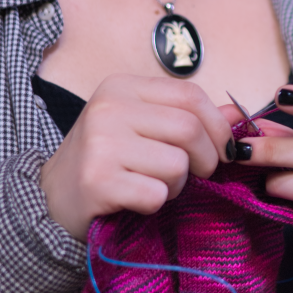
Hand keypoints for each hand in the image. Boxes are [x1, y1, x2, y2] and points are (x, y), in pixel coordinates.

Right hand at [40, 75, 233, 241]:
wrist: (51, 199)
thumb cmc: (105, 161)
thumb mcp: (142, 128)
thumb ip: (189, 118)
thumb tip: (240, 114)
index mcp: (122, 87)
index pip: (190, 95)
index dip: (217, 125)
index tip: (223, 149)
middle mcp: (109, 107)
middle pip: (189, 129)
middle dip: (205, 160)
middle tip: (195, 175)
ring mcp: (101, 143)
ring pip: (177, 164)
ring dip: (176, 186)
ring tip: (152, 185)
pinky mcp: (98, 180)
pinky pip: (156, 194)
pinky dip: (155, 204)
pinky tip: (135, 200)